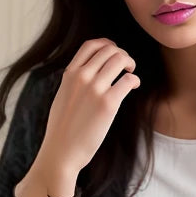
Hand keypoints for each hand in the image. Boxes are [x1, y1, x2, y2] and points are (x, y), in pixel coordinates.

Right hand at [41, 37, 140, 174]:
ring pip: (119, 60)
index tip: (114, 51)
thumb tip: (86, 78)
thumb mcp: (63, 98)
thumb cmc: (62, 131)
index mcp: (70, 74)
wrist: (61, 151)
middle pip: (109, 50)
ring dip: (130, 63)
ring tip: (131, 72)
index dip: (107, 44)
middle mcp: (82, 77)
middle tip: (127, 65)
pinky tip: (134, 85)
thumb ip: (74, 84)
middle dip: (122, 54)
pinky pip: (128, 80)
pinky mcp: (108, 104)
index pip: (90, 46)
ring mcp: (95, 89)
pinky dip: (134, 80)